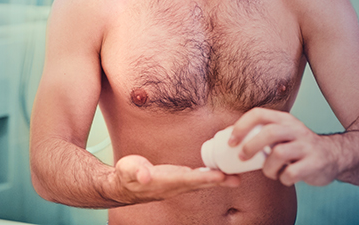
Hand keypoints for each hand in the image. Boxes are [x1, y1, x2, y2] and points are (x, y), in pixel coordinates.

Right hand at [111, 154, 239, 203]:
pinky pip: (197, 178)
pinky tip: (220, 172)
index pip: (187, 179)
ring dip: (218, 180)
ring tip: (235, 177)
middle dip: (218, 181)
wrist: (122, 187)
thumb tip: (145, 175)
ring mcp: (176, 184)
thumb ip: (137, 172)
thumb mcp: (127, 170)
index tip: (219, 176)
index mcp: (163, 182)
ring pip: (200, 182)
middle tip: (236, 178)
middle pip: (199, 183)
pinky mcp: (177, 180)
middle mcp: (173, 186)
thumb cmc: (125, 176)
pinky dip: (209, 175)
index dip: (203, 178)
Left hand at [229, 108, 341, 186]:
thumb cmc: (298, 147)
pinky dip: (283, 178)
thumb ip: (263, 134)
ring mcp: (306, 145)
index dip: (241, 127)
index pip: (258, 114)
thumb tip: (231, 141)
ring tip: (269, 172)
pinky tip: (284, 178)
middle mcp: (296, 129)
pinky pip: (292, 172)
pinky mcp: (315, 163)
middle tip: (242, 158)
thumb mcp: (283, 133)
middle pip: (269, 133)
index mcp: (284, 119)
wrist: (334, 156)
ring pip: (279, 153)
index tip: (230, 142)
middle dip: (250, 147)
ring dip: (268, 167)